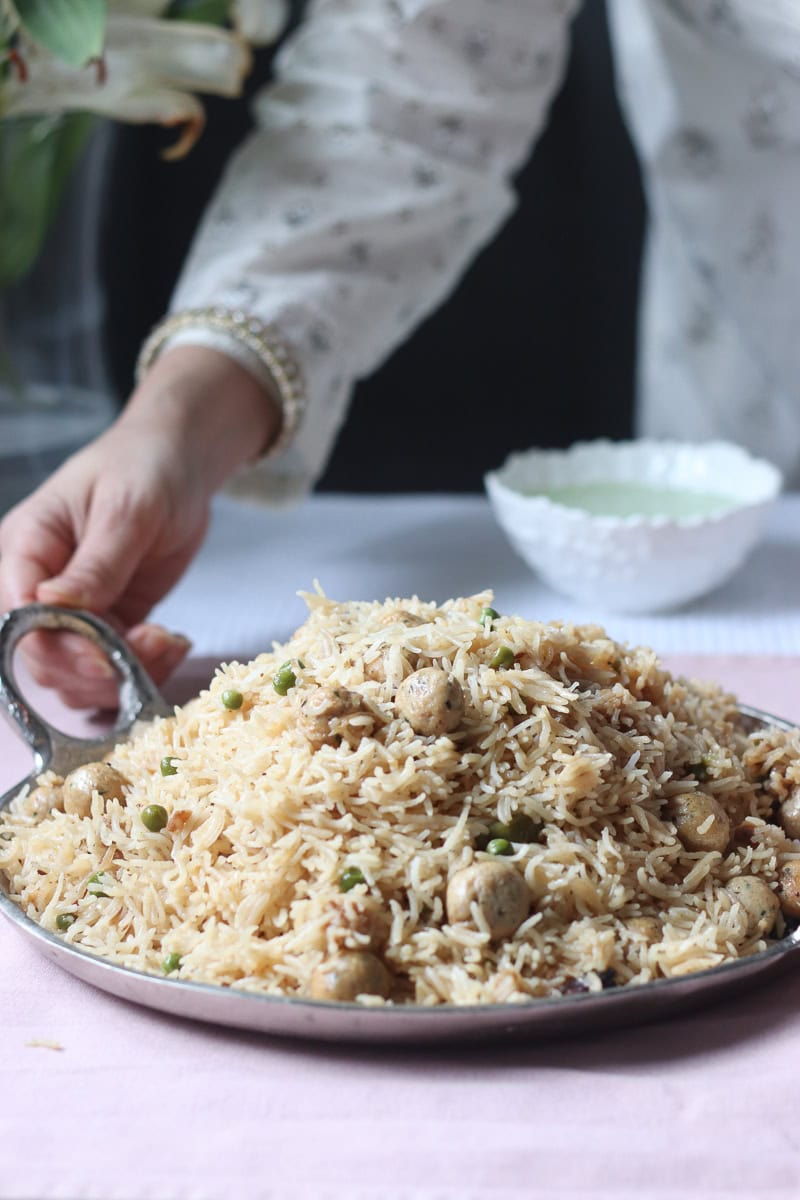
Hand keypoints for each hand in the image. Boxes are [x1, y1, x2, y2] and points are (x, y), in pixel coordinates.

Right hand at [0, 345, 278, 706]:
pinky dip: (144, 667)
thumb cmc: (147, 468)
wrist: (181, 463)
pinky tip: (174, 645)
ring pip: (76, 673)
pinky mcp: (107, 620)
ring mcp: (72, 607)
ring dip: (124, 674)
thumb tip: (56, 603)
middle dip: (97, 669)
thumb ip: (97, 563)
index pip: (19, 617)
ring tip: (169, 644)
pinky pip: (112, 664)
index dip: (59, 646)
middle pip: (43, 657)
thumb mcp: (126, 510)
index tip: (108, 656)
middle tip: (154, 649)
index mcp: (26, 547)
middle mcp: (38, 583)